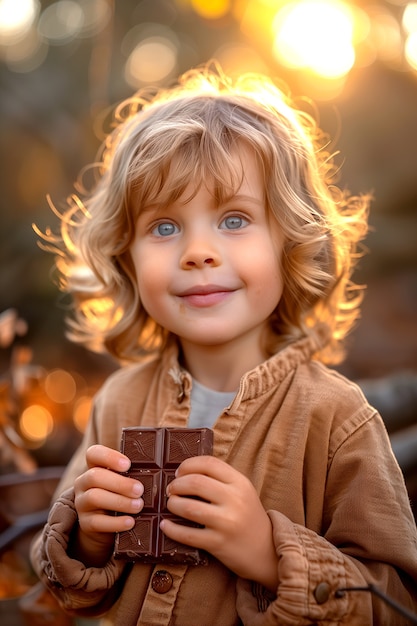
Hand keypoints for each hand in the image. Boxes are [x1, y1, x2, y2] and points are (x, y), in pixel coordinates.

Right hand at [72, 444, 143, 565]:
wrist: (105, 528)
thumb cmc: (121, 496)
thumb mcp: (124, 482)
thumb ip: (133, 473)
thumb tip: (161, 464)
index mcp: (94, 467)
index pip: (93, 453)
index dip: (109, 456)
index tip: (128, 464)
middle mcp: (83, 483)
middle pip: (95, 476)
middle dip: (120, 483)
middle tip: (140, 490)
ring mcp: (81, 503)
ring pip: (94, 497)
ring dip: (119, 501)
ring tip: (139, 506)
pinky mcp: (85, 524)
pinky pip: (96, 522)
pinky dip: (115, 522)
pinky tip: (131, 522)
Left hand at [162, 456, 277, 590]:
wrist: (266, 551)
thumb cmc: (248, 517)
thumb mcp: (242, 491)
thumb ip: (220, 479)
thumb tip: (186, 471)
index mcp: (240, 482)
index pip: (209, 463)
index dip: (188, 464)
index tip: (179, 472)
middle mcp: (235, 500)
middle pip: (196, 482)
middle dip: (176, 484)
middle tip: (170, 490)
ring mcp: (227, 523)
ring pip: (189, 508)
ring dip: (173, 504)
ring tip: (171, 504)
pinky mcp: (218, 544)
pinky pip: (188, 535)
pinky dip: (172, 529)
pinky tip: (165, 525)